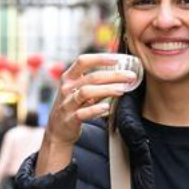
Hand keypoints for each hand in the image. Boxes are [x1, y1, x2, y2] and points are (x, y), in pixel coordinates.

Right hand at [36, 54, 137, 175]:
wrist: (58, 130)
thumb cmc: (73, 106)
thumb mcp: (80, 90)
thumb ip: (96, 83)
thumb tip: (121, 74)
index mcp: (69, 77)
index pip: (83, 61)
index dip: (100, 58)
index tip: (117, 59)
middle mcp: (66, 88)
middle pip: (91, 77)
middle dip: (113, 75)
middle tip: (130, 76)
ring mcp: (67, 104)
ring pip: (86, 92)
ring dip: (107, 90)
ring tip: (122, 90)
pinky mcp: (69, 120)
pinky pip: (82, 113)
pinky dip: (95, 109)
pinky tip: (107, 107)